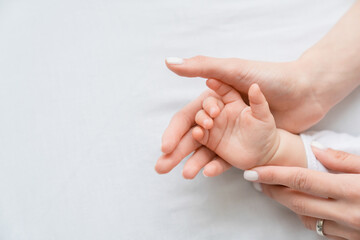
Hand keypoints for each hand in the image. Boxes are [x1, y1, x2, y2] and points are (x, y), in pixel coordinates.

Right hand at [156, 56, 323, 176]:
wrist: (305, 93)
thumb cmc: (270, 77)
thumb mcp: (233, 69)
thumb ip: (201, 67)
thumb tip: (169, 62)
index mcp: (213, 99)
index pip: (187, 118)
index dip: (174, 132)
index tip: (166, 147)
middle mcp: (218, 117)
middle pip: (191, 137)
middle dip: (176, 152)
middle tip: (161, 168)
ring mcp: (229, 132)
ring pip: (205, 151)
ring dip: (193, 163)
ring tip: (185, 175)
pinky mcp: (243, 145)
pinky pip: (225, 159)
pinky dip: (215, 166)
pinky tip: (207, 173)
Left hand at [244, 147, 359, 238]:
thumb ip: (343, 160)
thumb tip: (315, 149)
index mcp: (352, 190)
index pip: (301, 180)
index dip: (273, 175)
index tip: (253, 172)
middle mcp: (347, 213)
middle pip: (297, 201)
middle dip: (272, 190)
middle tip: (257, 179)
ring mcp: (349, 230)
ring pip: (306, 219)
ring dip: (289, 204)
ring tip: (277, 190)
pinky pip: (321, 230)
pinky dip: (308, 216)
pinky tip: (305, 205)